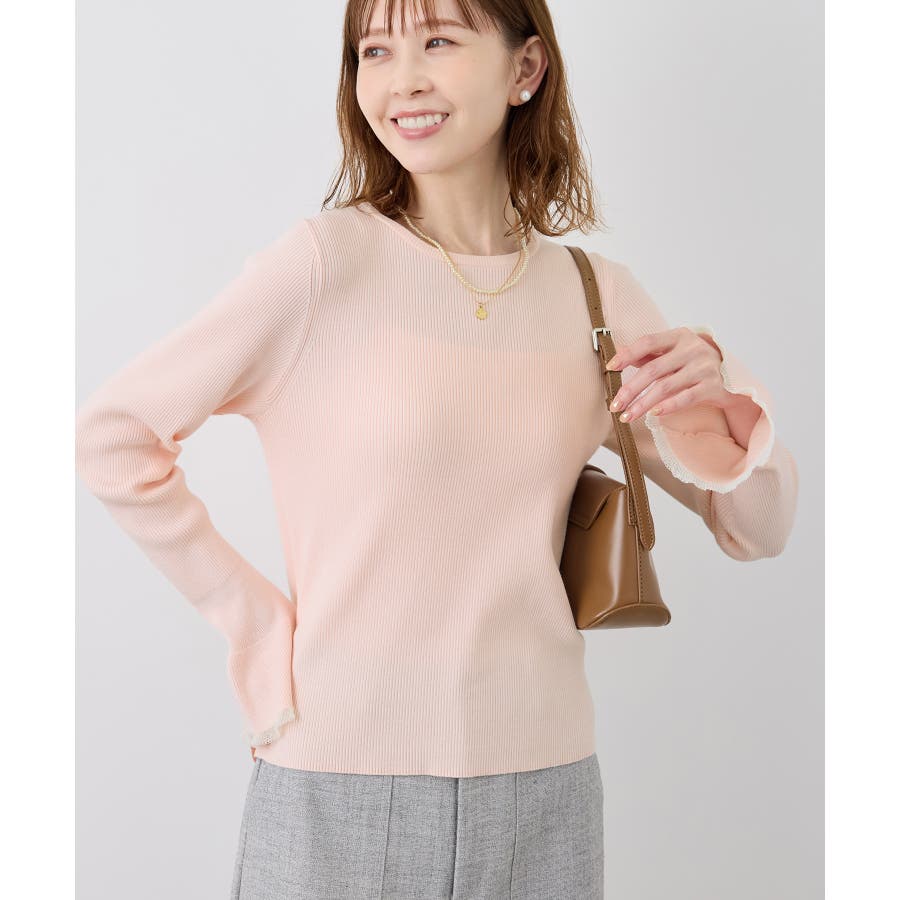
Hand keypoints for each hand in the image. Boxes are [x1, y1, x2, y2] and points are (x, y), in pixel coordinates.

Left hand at [604, 327, 730, 421]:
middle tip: (615, 405)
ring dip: (642, 404)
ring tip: (627, 416)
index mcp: (679, 336)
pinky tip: (653, 414)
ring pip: (665, 387)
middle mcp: (693, 349)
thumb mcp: (672, 352)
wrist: (731, 375)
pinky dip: (668, 406)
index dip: (628, 354)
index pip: (648, 341)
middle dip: (630, 389)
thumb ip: (648, 354)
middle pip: (653, 369)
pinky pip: (685, 398)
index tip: (610, 367)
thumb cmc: (692, 363)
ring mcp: (704, 368)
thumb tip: (618, 355)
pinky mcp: (713, 387)